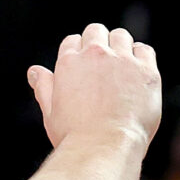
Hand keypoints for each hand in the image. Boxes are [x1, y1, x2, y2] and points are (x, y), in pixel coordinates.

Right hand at [27, 23, 160, 148]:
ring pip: (121, 36)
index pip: (73, 41)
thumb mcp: (51, 112)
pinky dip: (140, 56)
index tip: (84, 66)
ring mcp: (122, 60)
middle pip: (96, 31)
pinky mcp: (145, 71)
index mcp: (69, 62)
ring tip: (122, 68)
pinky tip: (138, 72)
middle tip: (103, 65)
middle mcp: (95, 54)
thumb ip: (44, 87)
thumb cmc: (75, 136)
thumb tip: (34, 71)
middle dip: (98, 43)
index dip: (78, 53)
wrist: (104, 148)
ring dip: (119, 47)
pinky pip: (144, 50)